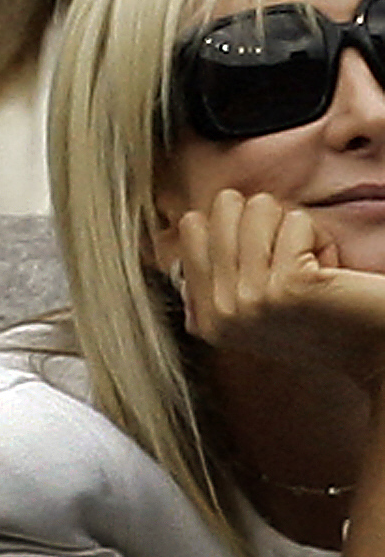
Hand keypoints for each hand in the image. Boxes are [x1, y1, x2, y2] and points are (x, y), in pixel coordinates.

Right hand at [171, 188, 384, 391]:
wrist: (372, 349)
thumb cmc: (324, 317)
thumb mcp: (255, 303)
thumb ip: (219, 275)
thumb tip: (190, 221)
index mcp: (205, 317)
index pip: (192, 228)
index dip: (238, 224)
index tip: (265, 261)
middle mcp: (219, 313)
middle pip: (224, 207)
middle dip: (266, 220)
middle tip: (290, 259)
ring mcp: (248, 301)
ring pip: (260, 207)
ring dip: (295, 229)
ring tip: (311, 267)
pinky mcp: (285, 287)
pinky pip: (297, 222)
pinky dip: (322, 240)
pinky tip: (330, 274)